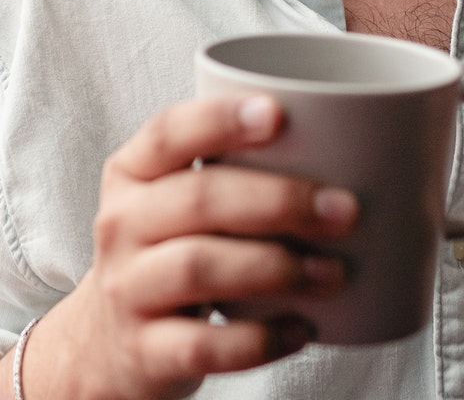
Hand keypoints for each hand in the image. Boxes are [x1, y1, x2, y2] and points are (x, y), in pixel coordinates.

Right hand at [0, 96, 356, 399]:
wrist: (108, 341)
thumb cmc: (169, 253)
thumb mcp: (175, 201)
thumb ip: (233, 171)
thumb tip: (354, 146)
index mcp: (132, 173)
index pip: (167, 133)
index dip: (220, 119)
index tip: (278, 113)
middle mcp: (121, 225)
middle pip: (198, 200)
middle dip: (278, 201)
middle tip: (344, 209)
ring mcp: (128, 289)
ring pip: (198, 268)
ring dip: (276, 267)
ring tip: (332, 273)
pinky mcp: (145, 351)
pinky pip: (206, 345)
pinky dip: (261, 340)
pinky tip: (303, 329)